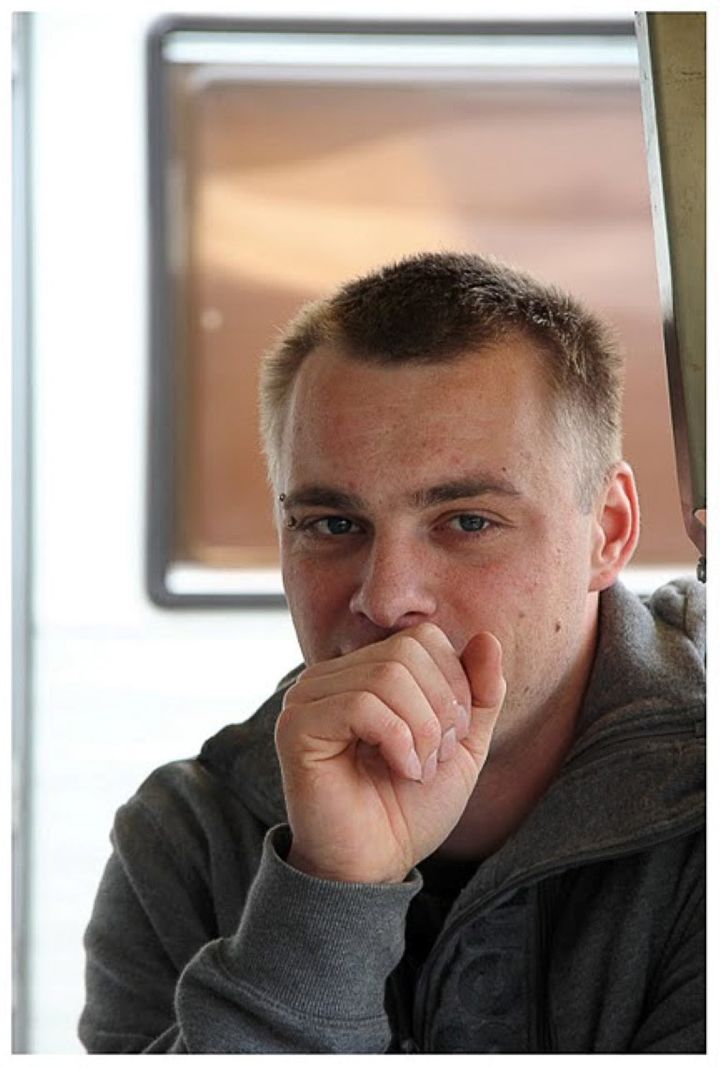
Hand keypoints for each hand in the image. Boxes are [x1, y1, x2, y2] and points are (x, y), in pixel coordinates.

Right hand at [274, 623, 505, 883]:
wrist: (376, 866)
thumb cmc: (411, 808)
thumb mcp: (462, 745)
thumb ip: (479, 693)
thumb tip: (488, 637)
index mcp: (364, 671)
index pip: (422, 638)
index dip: (454, 683)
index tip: (450, 738)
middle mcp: (329, 676)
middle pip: (406, 652)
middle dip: (440, 708)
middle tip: (435, 758)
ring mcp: (308, 697)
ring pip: (387, 676)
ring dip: (422, 731)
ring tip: (418, 770)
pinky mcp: (296, 725)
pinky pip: (362, 704)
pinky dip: (398, 740)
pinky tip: (400, 770)